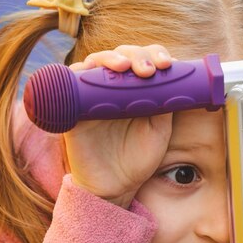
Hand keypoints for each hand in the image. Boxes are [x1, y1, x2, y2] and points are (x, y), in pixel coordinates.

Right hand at [63, 45, 173, 207]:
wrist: (115, 188)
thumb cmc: (137, 160)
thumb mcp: (159, 130)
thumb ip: (165, 104)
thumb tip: (173, 77)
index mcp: (136, 90)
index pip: (144, 60)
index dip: (155, 54)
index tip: (167, 64)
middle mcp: (113, 88)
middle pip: (122, 56)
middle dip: (137, 56)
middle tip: (148, 70)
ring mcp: (92, 96)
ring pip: (96, 62)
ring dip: (110, 58)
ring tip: (124, 67)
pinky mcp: (72, 108)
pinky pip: (70, 82)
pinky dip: (79, 71)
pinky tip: (90, 70)